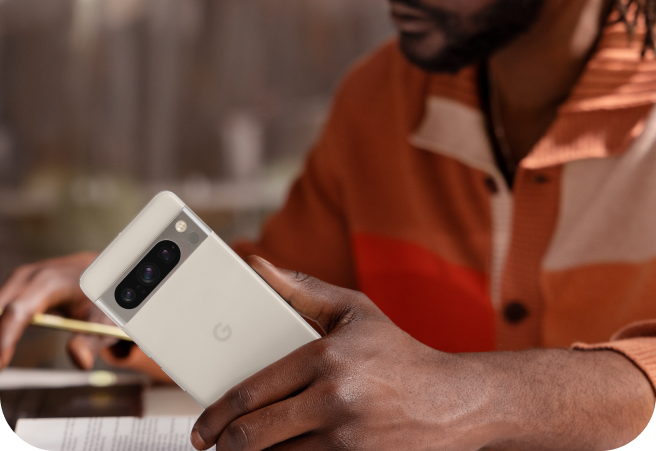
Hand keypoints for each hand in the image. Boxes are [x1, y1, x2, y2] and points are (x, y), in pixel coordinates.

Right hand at [0, 252, 111, 369]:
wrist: (99, 271)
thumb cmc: (100, 297)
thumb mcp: (103, 318)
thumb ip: (91, 341)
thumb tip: (81, 362)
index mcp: (51, 281)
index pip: (18, 310)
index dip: (4, 338)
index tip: (1, 367)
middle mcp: (29, 276)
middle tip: (2, 370)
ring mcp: (19, 280)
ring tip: (3, 360)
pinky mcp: (14, 287)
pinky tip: (2, 351)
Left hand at [191, 257, 654, 450]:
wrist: (451, 400)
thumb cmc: (396, 350)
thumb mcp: (353, 309)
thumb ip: (302, 289)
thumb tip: (258, 267)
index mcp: (326, 358)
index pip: (253, 392)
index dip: (218, 413)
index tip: (204, 424)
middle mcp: (333, 401)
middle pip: (254, 436)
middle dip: (224, 444)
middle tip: (211, 442)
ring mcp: (346, 440)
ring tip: (245, 445)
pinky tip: (282, 448)